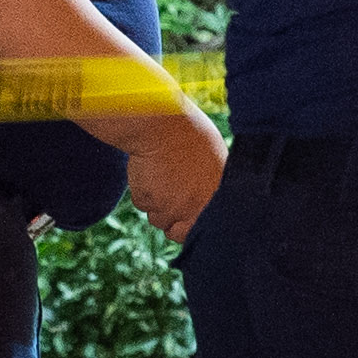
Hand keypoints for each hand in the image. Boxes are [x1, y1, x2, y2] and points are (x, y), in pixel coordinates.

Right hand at [128, 127, 222, 245]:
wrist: (162, 126)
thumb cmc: (191, 135)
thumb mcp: (215, 160)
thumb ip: (214, 187)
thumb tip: (210, 202)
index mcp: (213, 200)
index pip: (200, 230)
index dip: (189, 226)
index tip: (185, 215)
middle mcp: (192, 209)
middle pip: (175, 232)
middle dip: (170, 219)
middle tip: (169, 196)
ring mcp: (168, 207)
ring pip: (156, 218)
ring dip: (156, 203)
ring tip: (161, 176)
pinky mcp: (146, 200)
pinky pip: (142, 204)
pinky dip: (142, 190)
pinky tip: (149, 170)